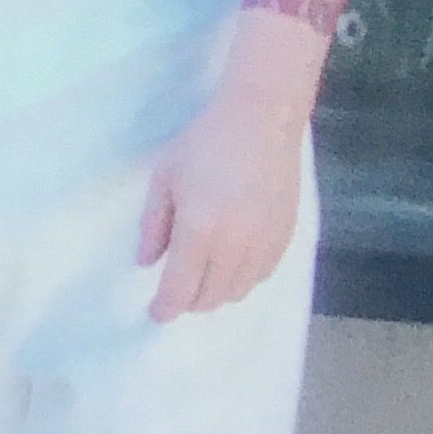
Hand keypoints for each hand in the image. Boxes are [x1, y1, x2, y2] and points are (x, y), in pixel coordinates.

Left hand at [135, 13, 322, 321]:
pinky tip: (231, 266)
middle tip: (175, 292)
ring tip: (202, 280)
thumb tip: (146, 262)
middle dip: (188, 302)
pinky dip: (242, 280)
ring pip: (238, 291)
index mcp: (199, 232)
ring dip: (216, 294)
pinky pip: (262, 276)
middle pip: (210, 297)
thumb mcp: (165, 177)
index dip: (165, 308)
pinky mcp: (285, 236)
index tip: (155, 313)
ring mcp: (264, 244)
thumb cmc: (205, 142)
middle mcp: (234, 246)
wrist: (263, 120)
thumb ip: (153, 224)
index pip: (180, 289)